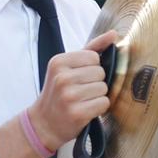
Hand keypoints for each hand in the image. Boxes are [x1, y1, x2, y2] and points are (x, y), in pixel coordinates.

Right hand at [31, 29, 121, 150]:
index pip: (94, 57)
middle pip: (100, 73)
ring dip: (98, 96)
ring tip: (83, 101)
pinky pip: (104, 103)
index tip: (80, 77)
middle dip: (96, 83)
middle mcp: (62, 77)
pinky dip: (99, 108)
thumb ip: (91, 48)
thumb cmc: (59, 93)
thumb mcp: (67, 67)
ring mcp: (69, 96)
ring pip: (104, 88)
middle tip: (81, 91)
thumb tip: (113, 34)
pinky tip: (86, 110)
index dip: (92, 68)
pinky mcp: (77, 113)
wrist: (44, 123)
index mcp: (58, 62)